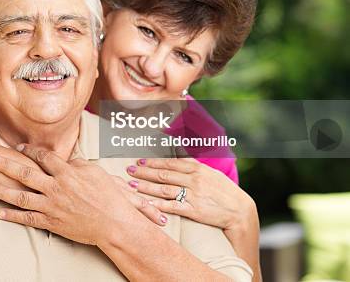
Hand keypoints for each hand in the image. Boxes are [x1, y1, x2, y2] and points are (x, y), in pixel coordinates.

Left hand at [0, 144, 163, 245]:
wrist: (113, 224)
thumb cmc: (108, 196)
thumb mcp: (95, 172)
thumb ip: (77, 164)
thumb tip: (66, 159)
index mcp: (67, 172)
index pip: (43, 157)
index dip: (29, 151)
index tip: (18, 147)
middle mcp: (56, 188)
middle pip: (24, 173)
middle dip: (4, 165)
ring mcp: (52, 206)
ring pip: (20, 196)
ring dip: (0, 190)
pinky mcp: (52, 222)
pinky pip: (28, 218)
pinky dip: (12, 216)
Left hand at [126, 157, 256, 232]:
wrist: (240, 211)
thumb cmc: (225, 192)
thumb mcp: (212, 174)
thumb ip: (194, 167)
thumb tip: (178, 158)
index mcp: (198, 168)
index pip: (170, 163)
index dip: (154, 162)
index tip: (141, 160)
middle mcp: (193, 179)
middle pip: (163, 174)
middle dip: (144, 172)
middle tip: (129, 170)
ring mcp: (193, 194)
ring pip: (164, 189)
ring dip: (146, 187)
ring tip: (132, 185)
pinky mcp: (193, 210)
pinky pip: (171, 206)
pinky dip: (157, 204)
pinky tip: (146, 203)